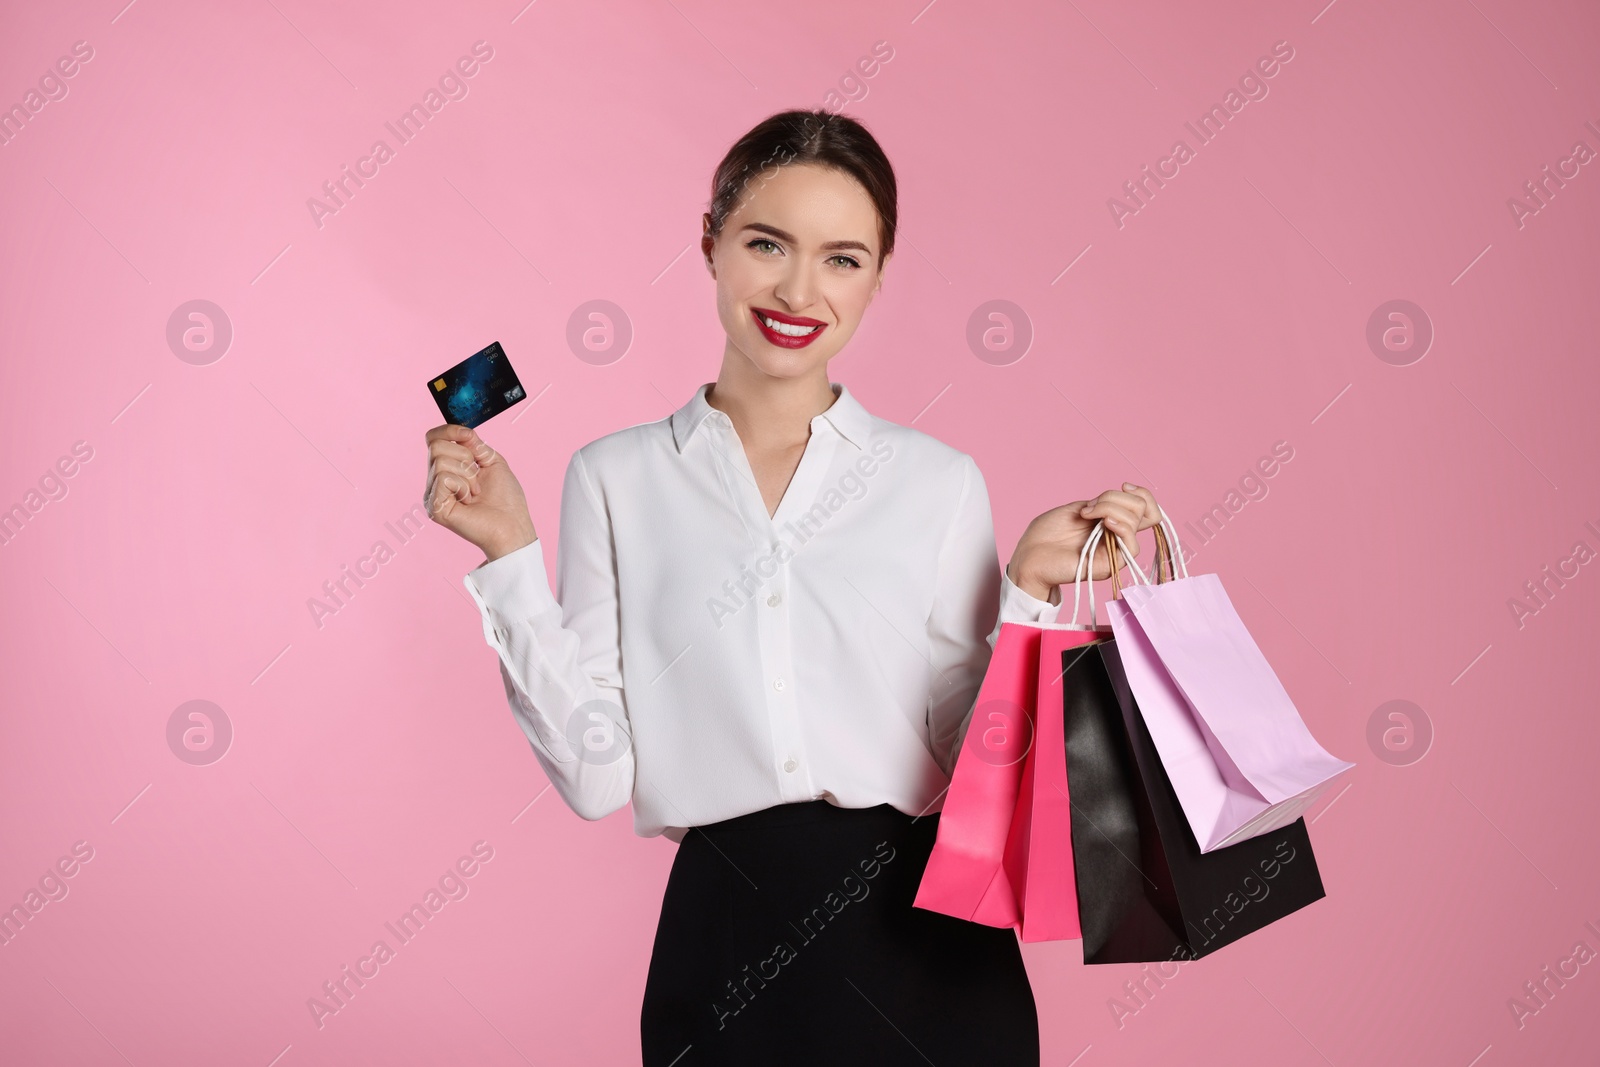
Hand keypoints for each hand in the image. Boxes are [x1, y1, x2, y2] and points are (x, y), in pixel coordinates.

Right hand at [424, 424, 537, 560]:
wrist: (512, 525)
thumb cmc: (506, 499)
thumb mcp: (491, 461)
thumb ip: (474, 445)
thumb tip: (462, 431)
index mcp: (446, 470)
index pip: (432, 439)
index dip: (449, 431)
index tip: (470, 438)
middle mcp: (435, 482)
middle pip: (435, 446)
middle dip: (464, 457)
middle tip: (477, 479)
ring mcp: (432, 495)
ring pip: (440, 461)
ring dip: (467, 475)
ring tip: (475, 493)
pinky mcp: (434, 507)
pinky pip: (443, 478)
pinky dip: (462, 486)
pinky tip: (468, 501)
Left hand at [1005, 482, 1161, 603]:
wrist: (1029, 556)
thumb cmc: (1047, 534)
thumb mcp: (1078, 508)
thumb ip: (1104, 504)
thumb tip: (1122, 502)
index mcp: (1112, 522)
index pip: (1146, 508)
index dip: (1142, 494)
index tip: (1123, 486)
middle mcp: (1118, 536)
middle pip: (1144, 510)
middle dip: (1116, 498)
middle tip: (1089, 507)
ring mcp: (1116, 551)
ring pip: (1136, 522)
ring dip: (1110, 509)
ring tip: (1086, 514)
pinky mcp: (1111, 564)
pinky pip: (1131, 545)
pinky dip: (1120, 526)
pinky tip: (1103, 523)